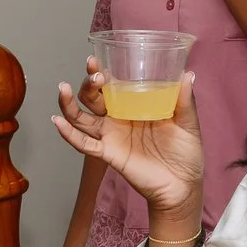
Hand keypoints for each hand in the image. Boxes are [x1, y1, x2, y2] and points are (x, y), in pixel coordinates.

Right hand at [52, 70, 204, 217]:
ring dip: (69, 104)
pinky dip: (69, 134)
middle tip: (95, 75)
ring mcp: (111, 136)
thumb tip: (187, 74)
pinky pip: (84, 144)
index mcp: (135, 107)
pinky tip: (58, 123)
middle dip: (88, 84)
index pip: (113, 86)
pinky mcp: (109, 153)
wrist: (183, 185)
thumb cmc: (185, 153)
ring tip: (64, 89)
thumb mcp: (188, 124)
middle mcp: (118, 119)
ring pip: (82, 118)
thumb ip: (184, 101)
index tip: (95, 61)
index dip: (101, 73)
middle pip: (93, 98)